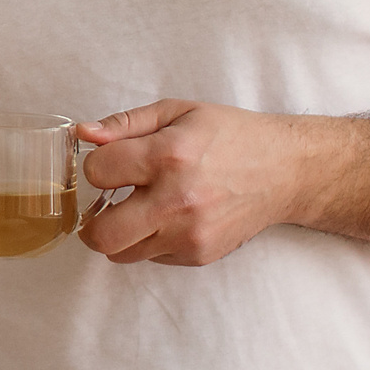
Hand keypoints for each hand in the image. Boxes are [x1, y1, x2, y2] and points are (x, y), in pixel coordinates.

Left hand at [75, 100, 308, 266]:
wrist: (285, 171)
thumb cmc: (231, 136)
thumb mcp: (178, 112)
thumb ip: (126, 123)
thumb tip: (84, 133)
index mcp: (168, 155)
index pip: (97, 172)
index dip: (96, 166)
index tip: (111, 164)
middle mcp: (177, 200)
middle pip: (101, 234)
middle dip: (92, 220)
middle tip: (105, 204)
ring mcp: (189, 234)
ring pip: (121, 253)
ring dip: (120, 233)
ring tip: (139, 209)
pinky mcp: (198, 255)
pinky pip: (151, 257)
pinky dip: (150, 241)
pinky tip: (169, 218)